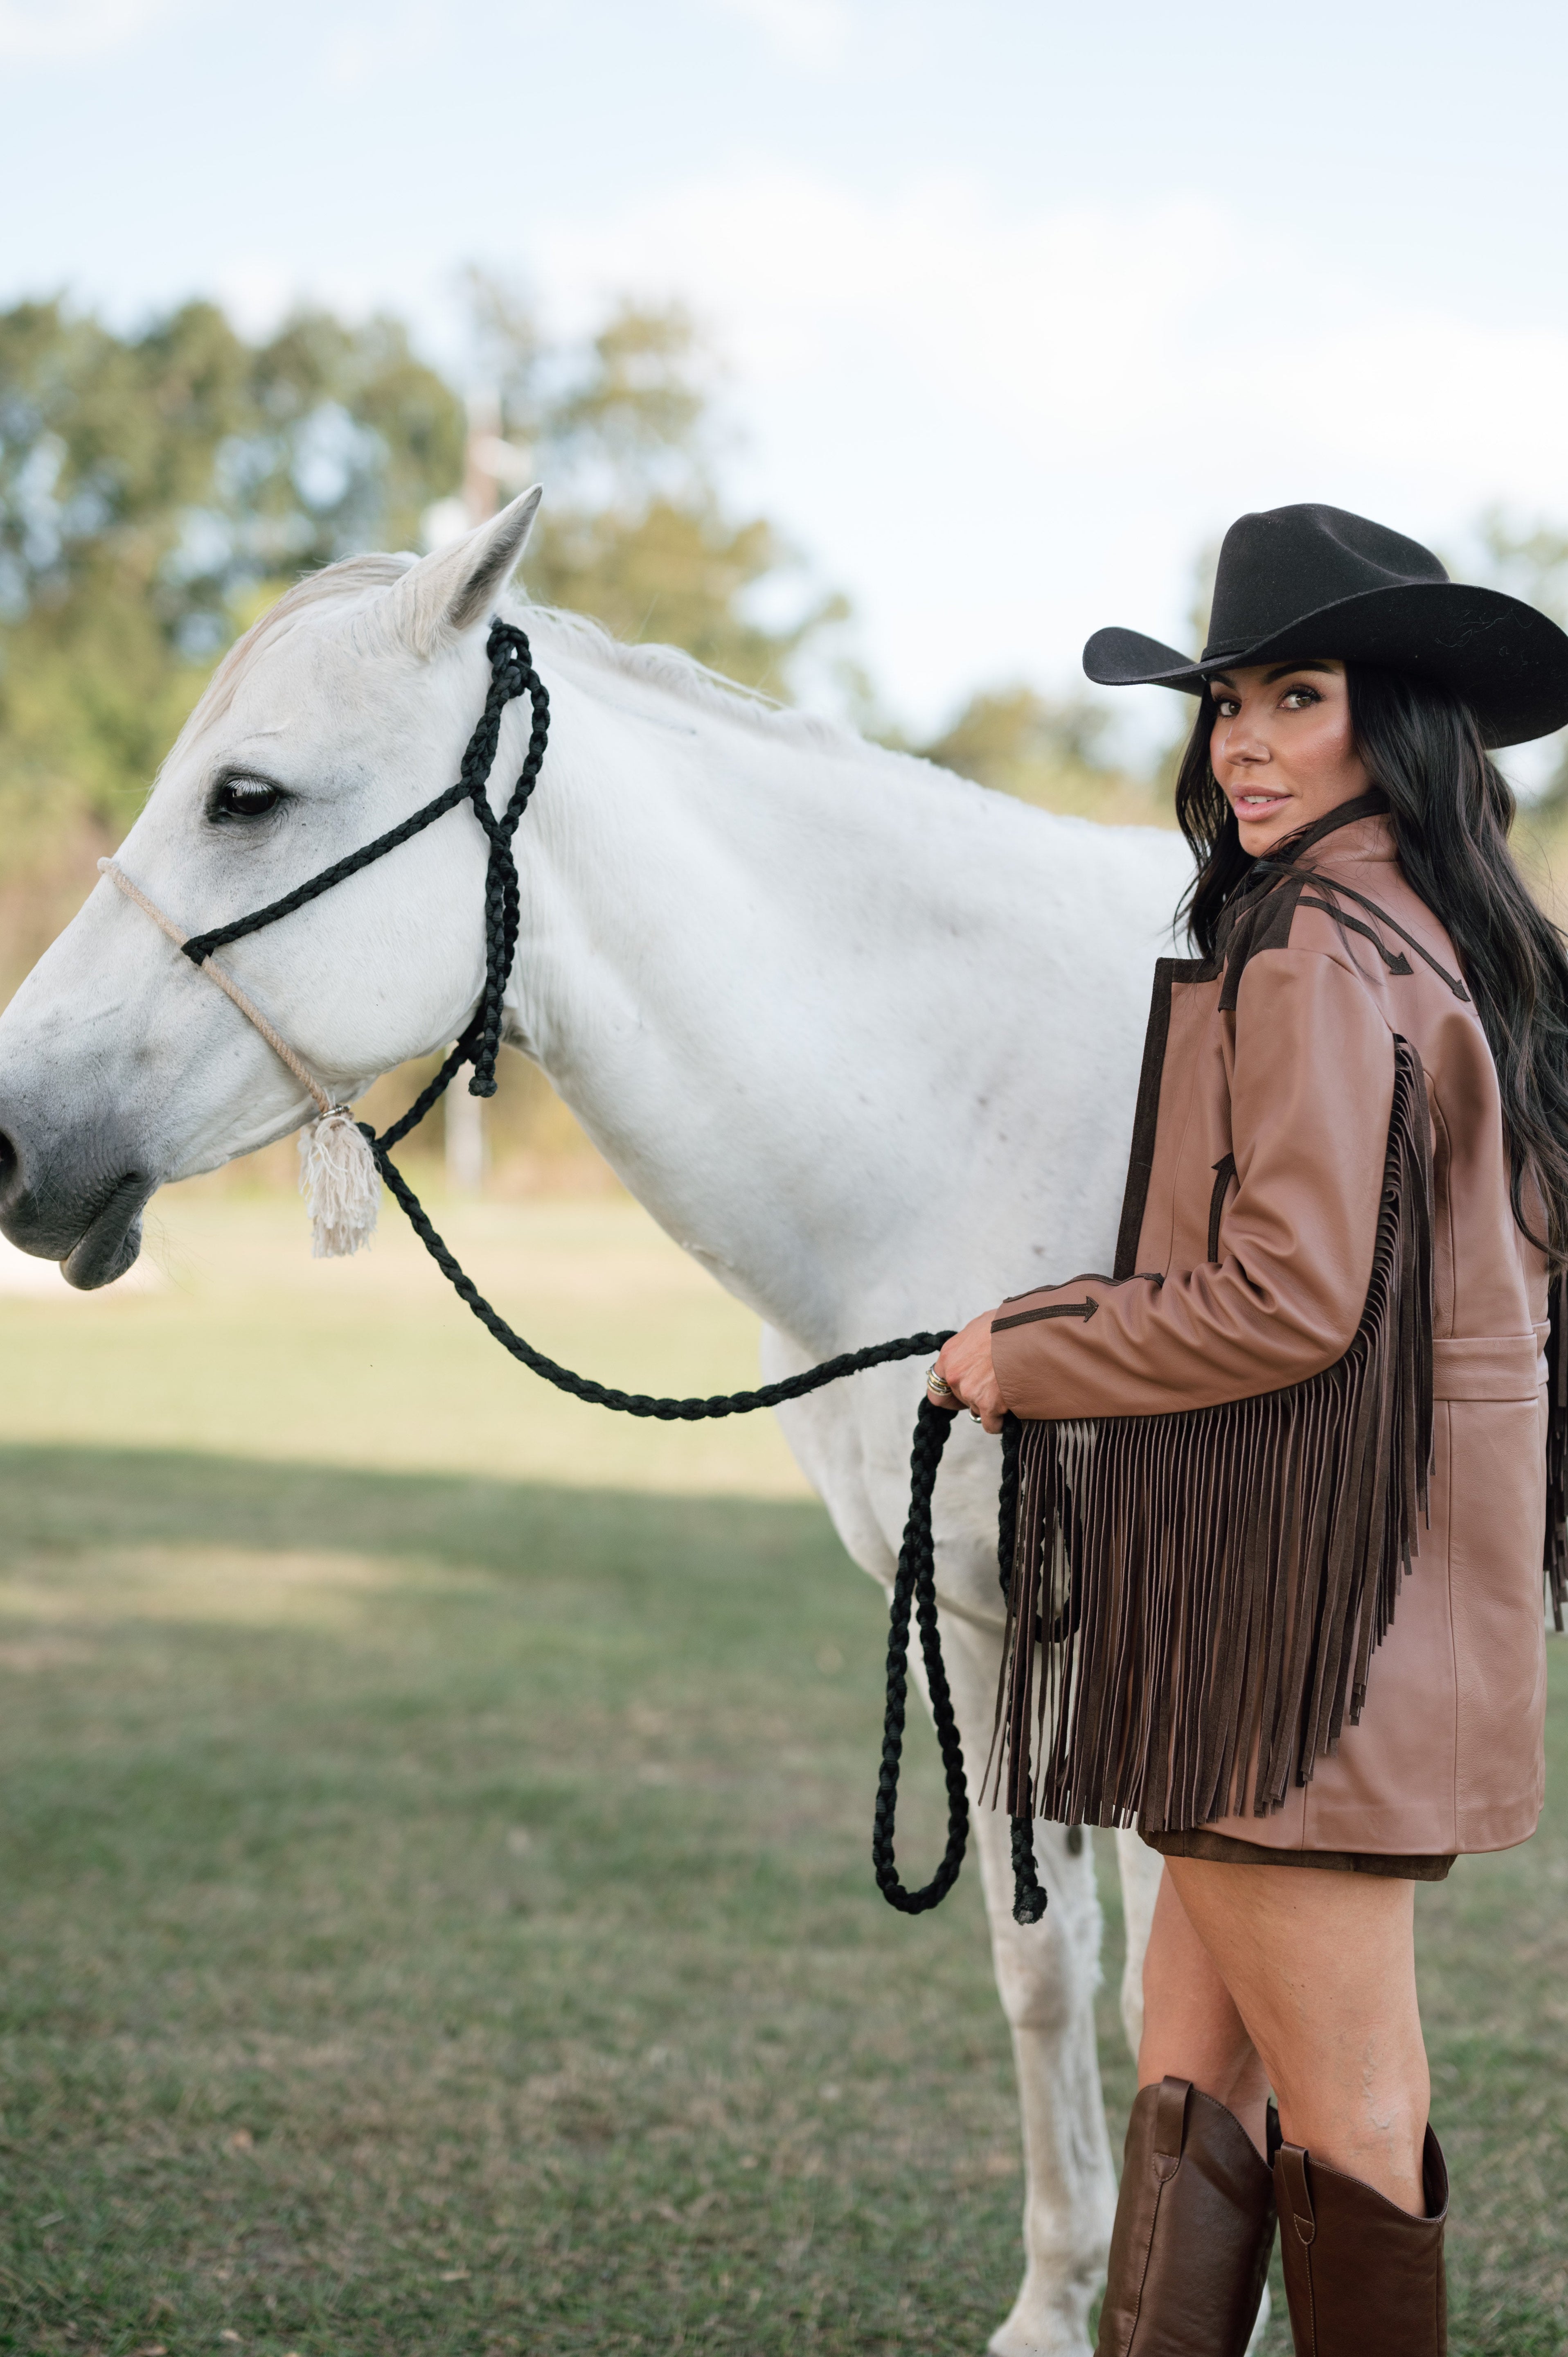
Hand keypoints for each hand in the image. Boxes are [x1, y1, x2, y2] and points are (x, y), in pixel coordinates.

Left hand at [928, 1310, 1007, 1433]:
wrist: (1029, 1332)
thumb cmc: (1008, 1325)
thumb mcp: (979, 1328)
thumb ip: (968, 1347)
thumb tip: (973, 1353)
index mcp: (949, 1355)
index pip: (936, 1388)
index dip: (951, 1393)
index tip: (961, 1394)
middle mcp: (955, 1375)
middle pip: (961, 1399)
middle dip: (976, 1395)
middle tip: (994, 1385)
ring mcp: (970, 1391)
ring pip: (977, 1409)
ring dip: (991, 1404)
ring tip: (1007, 1388)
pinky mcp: (989, 1404)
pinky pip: (991, 1424)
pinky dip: (1000, 1422)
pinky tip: (1010, 1409)